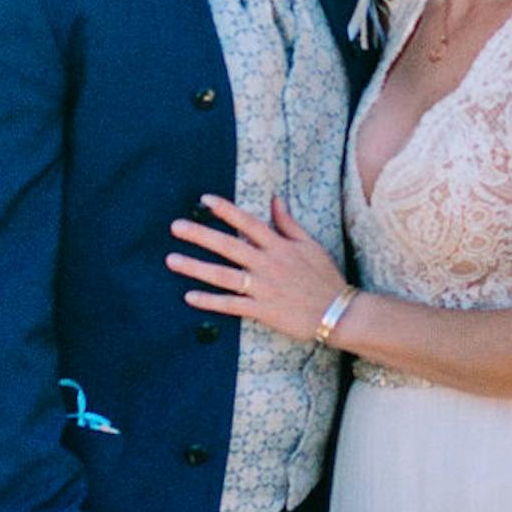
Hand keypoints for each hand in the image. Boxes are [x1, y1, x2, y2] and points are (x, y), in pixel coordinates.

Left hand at [169, 194, 347, 349]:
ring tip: (172, 260)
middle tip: (175, 227)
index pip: (248, 222)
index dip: (226, 210)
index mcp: (279, 246)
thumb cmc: (325, 277)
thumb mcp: (311, 245)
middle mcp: (268, 264)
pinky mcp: (263, 310)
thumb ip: (288, 223)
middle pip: (229, 246)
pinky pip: (231, 305)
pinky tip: (189, 296)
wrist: (339, 312)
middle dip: (200, 235)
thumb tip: (275, 199)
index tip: (204, 200)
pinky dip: (210, 301)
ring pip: (224, 275)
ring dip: (196, 268)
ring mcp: (263, 287)